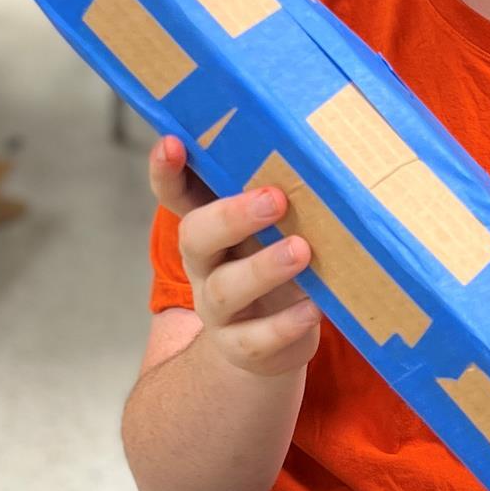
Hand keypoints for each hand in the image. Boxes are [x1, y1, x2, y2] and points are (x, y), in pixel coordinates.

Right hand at [149, 135, 320, 377]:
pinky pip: (257, 338)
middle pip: (196, 237)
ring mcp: (219, 311)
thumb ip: (282, 197)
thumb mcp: (273, 232)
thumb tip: (323, 145)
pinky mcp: (243, 347)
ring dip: (263, 268)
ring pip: (225, 289)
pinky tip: (312, 308)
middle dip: (231, 216)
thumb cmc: (276, 268)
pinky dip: (285, 324)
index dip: (167, 171)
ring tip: (301, 251)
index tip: (173, 142)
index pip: (176, 194)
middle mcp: (205, 265)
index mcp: (209, 227)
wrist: (269, 346)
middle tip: (274, 199)